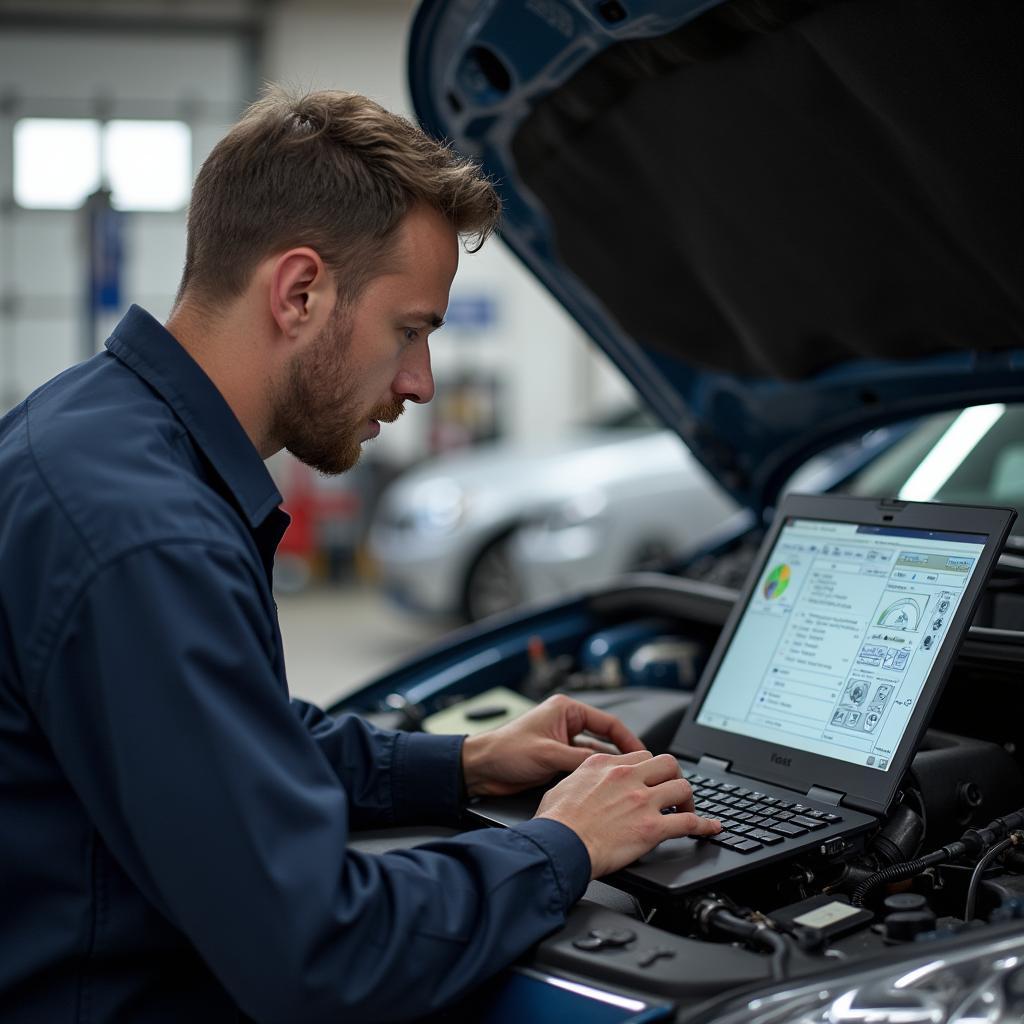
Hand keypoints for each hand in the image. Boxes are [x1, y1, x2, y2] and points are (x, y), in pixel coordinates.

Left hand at [461, 694, 643, 797]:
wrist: (481, 770)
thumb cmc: (505, 752)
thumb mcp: (548, 754)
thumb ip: (580, 760)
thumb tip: (609, 768)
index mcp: (566, 710)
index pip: (608, 722)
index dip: (628, 739)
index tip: (643, 756)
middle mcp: (566, 723)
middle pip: (605, 739)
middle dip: (621, 755)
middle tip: (639, 772)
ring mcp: (562, 742)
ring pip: (595, 755)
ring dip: (607, 768)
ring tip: (625, 782)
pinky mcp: (557, 759)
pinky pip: (583, 766)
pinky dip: (593, 775)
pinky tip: (603, 787)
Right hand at [535, 750, 720, 877]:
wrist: (559, 846)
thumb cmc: (555, 823)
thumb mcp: (562, 786)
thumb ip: (581, 778)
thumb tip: (585, 783)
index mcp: (604, 764)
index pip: (640, 755)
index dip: (651, 769)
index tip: (652, 780)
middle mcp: (626, 776)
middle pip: (667, 763)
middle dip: (674, 777)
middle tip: (672, 792)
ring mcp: (641, 801)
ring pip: (682, 787)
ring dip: (688, 800)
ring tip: (687, 811)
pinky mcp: (652, 827)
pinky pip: (689, 822)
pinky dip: (704, 826)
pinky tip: (710, 829)